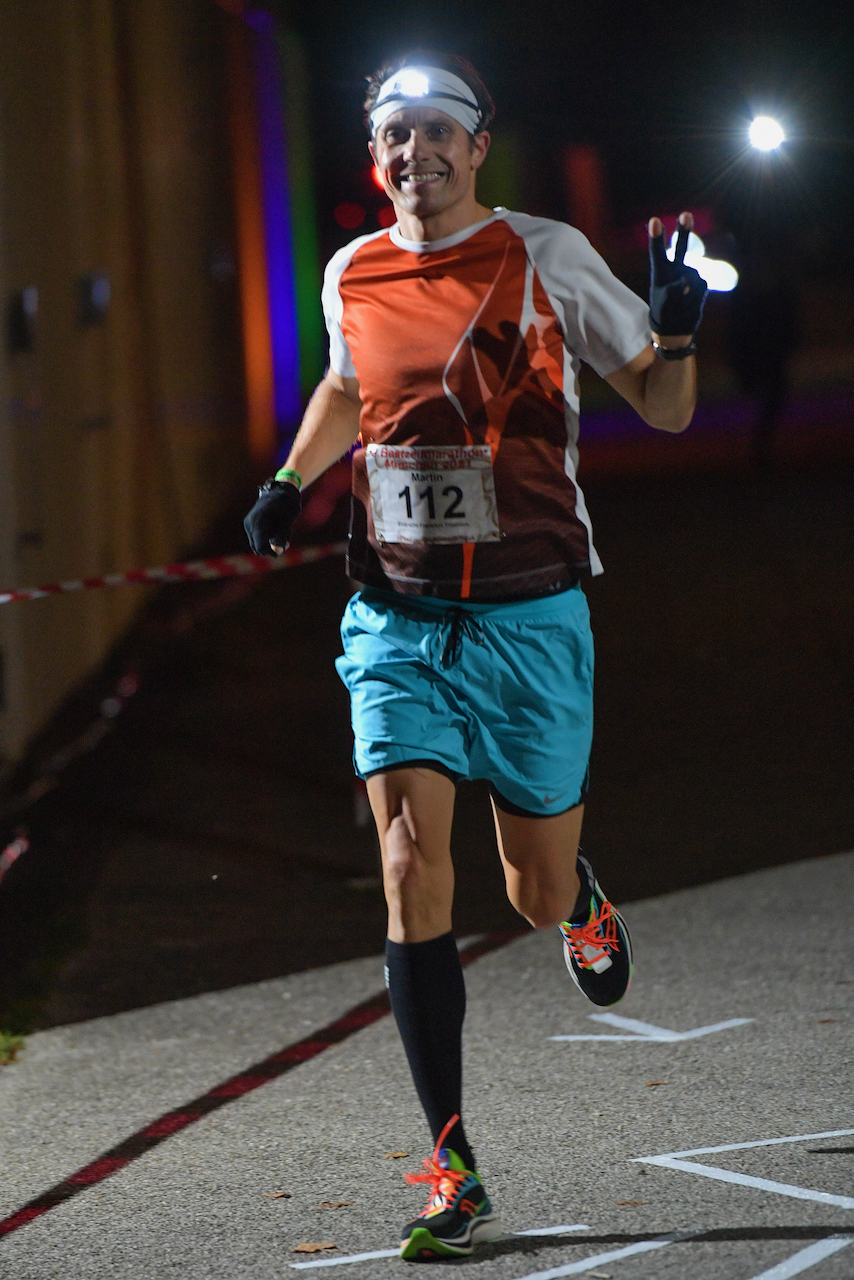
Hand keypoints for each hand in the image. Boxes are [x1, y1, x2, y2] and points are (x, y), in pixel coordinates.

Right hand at [243, 480, 301, 555]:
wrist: (281, 490)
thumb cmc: (286, 504)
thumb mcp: (287, 520)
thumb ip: (282, 535)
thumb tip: (278, 550)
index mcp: (257, 521)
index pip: (259, 546)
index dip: (270, 553)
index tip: (281, 551)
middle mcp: (250, 523)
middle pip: (257, 547)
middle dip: (271, 548)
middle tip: (286, 542)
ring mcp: (249, 524)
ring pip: (258, 543)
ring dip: (271, 542)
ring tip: (285, 531)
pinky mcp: (251, 524)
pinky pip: (258, 537)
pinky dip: (269, 537)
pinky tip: (279, 529)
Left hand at [648, 211, 706, 339]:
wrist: (676, 326)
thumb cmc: (663, 313)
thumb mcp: (663, 303)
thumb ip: (672, 291)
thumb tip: (686, 282)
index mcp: (661, 271)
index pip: (657, 252)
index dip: (656, 237)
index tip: (654, 220)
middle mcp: (676, 269)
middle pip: (681, 247)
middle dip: (684, 230)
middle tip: (685, 214)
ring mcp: (689, 275)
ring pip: (694, 277)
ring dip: (688, 293)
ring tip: (680, 304)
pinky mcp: (701, 283)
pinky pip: (702, 285)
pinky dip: (697, 296)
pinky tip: (690, 303)